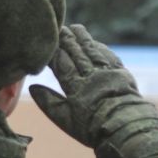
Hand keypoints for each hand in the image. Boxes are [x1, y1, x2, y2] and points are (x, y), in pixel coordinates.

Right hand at [30, 25, 138, 146]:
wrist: (126, 129)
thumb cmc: (92, 128)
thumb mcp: (66, 121)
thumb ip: (48, 102)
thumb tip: (32, 87)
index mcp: (75, 87)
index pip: (61, 64)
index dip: (54, 52)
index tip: (46, 42)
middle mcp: (91, 76)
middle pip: (76, 53)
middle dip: (67, 40)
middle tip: (59, 28)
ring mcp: (107, 73)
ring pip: (92, 51)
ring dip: (83, 38)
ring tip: (75, 28)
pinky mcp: (121, 73)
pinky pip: (108, 56)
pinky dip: (100, 48)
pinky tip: (95, 43)